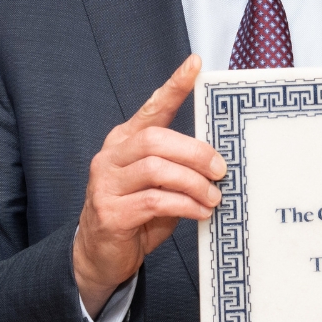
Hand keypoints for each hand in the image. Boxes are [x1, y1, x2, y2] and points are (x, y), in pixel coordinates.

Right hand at [73, 55, 225, 315]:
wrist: (101, 256)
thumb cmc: (137, 213)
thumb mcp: (159, 184)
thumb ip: (179, 167)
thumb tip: (220, 161)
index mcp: (125, 141)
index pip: (152, 108)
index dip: (174, 86)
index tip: (196, 65)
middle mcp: (111, 157)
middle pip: (155, 139)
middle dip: (195, 152)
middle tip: (221, 169)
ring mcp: (106, 184)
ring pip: (156, 169)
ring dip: (193, 183)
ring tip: (214, 197)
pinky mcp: (110, 213)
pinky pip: (155, 201)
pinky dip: (184, 205)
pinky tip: (200, 212)